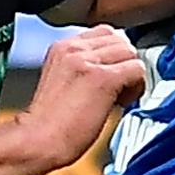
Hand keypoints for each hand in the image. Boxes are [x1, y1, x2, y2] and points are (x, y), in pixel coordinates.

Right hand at [17, 26, 146, 166]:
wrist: (38, 141)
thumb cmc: (51, 122)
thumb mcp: (62, 80)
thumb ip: (84, 67)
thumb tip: (114, 66)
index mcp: (62, 47)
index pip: (105, 34)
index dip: (114, 56)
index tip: (111, 76)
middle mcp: (73, 48)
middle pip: (120, 40)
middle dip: (124, 63)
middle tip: (116, 89)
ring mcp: (87, 61)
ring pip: (130, 52)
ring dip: (131, 75)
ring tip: (117, 97)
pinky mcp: (102, 78)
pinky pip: (137, 69)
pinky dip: (136, 87)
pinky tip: (120, 102)